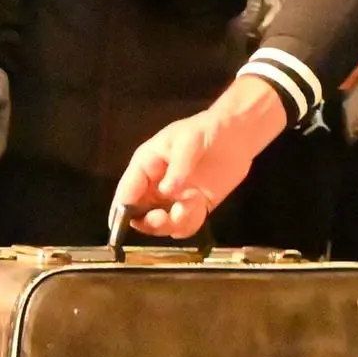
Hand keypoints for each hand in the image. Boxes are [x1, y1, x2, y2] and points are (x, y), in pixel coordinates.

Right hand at [111, 78, 288, 239]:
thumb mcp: (189, 141)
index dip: (121, 210)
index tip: (120, 226)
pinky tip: (199, 206)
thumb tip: (166, 191)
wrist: (237, 134)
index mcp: (146, 166)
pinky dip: (190, 223)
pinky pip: (184, 226)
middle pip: (139, 215)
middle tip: (162, 218)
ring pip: (161, 225)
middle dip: (148, 222)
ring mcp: (174, 199)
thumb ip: (178, 167)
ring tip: (190, 205)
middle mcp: (155, 185)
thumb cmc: (206, 130)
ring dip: (172, 223)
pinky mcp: (194, 207)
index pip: (126, 192)